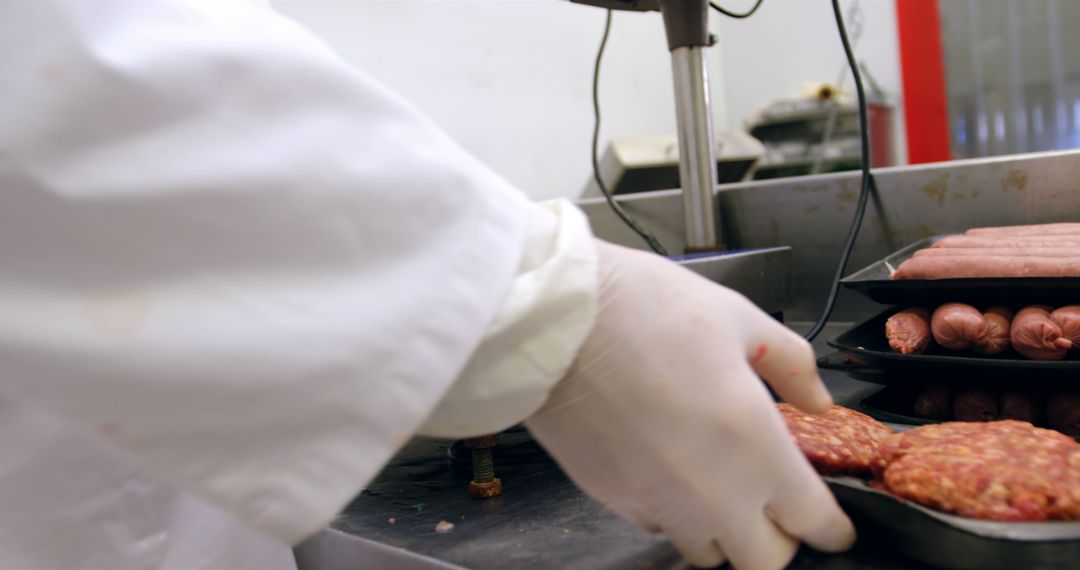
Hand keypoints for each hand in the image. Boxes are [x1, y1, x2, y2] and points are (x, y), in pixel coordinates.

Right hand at [525, 241, 854, 568]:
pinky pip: (657, 527)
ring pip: (708, 554)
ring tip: (716, 487)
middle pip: (765, 562)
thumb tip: (817, 400)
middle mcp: (713, 491)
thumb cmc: (642, 309)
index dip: (831, 527)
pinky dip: (672, 512)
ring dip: (722, 531)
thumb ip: (791, 365)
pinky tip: (666, 469)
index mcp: (756, 444)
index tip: (831, 522)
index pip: (814, 522)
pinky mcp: (613, 499)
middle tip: (774, 505)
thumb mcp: (735, 317)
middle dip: (778, 540)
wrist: (551, 321)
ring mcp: (659, 502)